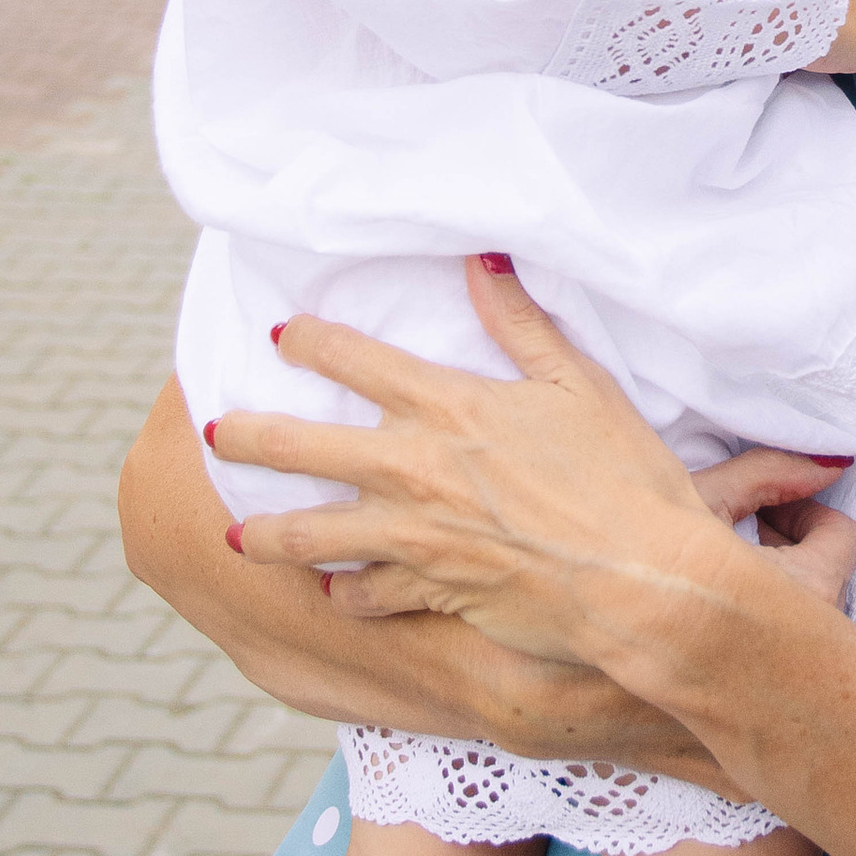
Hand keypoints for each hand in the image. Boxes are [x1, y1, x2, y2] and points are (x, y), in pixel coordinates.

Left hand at [204, 262, 849, 673]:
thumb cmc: (623, 477)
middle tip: (216, 433)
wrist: (640, 581)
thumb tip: (482, 259)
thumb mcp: (579, 384)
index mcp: (446, 404)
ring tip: (241, 536)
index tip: (281, 335)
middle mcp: (412, 466)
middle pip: (300, 445)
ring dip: (269, 533)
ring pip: (310, 532)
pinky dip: (346, 595)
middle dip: (248, 436)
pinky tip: (334, 595)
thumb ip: (520, 322)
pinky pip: (363, 594)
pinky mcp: (428, 590)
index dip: (309, 341)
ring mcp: (412, 535)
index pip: (353, 359)